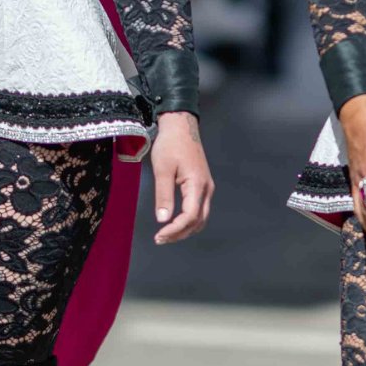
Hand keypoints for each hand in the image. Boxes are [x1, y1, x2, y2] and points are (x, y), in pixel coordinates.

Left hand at [150, 111, 213, 244]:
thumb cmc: (170, 145)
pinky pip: (199, 209)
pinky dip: (189, 220)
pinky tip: (175, 221)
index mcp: (197, 185)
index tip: (159, 235)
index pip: (190, 216)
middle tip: (160, 239)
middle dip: (180, 234)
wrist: (181, 126)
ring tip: (166, 234)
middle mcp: (206, 188)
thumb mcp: (162, 169)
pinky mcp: (203, 185)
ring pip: (201, 217)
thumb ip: (163, 195)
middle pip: (198, 221)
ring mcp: (207, 187)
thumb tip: (163, 219)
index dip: (175, 230)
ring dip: (185, 229)